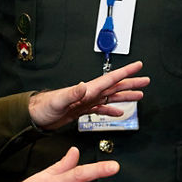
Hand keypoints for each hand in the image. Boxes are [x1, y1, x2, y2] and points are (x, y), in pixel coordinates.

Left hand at [28, 60, 148, 130]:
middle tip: (146, 80)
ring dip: (125, 95)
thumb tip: (84, 86)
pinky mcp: (83, 109)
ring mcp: (87, 101)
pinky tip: (119, 112)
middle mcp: (90, 93)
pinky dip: (112, 110)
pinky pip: (102, 108)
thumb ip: (72, 93)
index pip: (111, 79)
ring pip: (112, 97)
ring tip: (139, 95)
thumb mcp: (59, 100)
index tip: (138, 66)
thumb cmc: (45, 107)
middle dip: (131, 83)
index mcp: (88, 89)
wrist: (36, 116)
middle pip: (115, 86)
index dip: (126, 72)